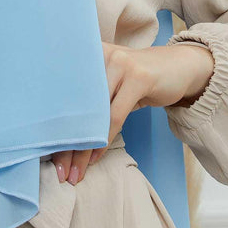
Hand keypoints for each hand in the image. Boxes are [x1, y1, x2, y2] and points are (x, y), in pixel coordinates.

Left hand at [51, 40, 213, 184]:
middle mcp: (98, 55)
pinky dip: (104, 140)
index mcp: (85, 54)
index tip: (47, 156)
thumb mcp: (110, 84)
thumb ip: (88, 99)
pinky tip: (95, 158)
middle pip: (74, 106)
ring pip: (93, 115)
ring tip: (74, 172)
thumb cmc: (139, 79)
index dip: (52, 127)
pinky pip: (115, 116)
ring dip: (82, 149)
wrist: (181, 65)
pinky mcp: (138, 77)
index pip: (61, 95)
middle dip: (65, 144)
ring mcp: (119, 63)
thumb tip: (60, 133)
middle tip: (58, 171)